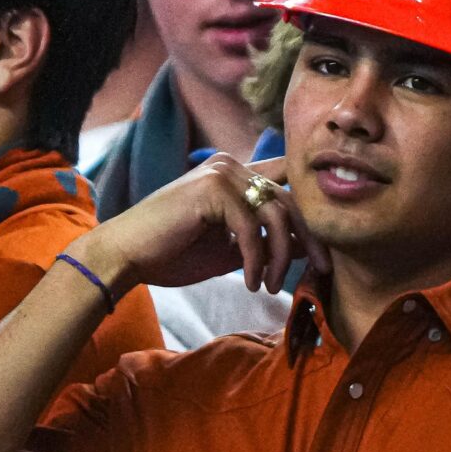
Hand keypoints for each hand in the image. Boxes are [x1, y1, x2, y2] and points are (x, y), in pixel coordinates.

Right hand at [69, 155, 320, 295]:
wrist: (124, 257)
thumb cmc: (172, 254)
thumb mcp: (232, 250)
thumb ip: (266, 242)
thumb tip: (307, 247)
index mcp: (236, 175)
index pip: (288, 187)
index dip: (313, 215)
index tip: (326, 250)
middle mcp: (231, 166)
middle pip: (291, 201)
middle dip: (310, 240)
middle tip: (322, 271)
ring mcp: (221, 173)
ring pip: (276, 216)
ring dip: (280, 257)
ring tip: (270, 285)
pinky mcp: (211, 189)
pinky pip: (251, 229)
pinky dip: (256, 260)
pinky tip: (252, 283)